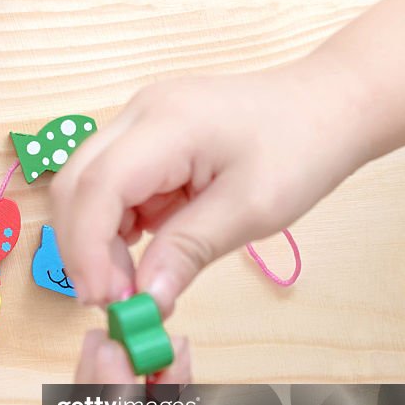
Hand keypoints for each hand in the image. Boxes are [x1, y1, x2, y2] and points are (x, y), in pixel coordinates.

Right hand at [50, 57, 367, 312]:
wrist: (329, 105)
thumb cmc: (302, 146)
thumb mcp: (251, 209)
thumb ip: (188, 251)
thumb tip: (144, 298)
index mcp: (167, 123)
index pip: (96, 187)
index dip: (88, 249)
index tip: (106, 299)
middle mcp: (139, 113)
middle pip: (75, 184)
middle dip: (82, 248)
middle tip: (111, 298)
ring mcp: (137, 122)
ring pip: (84, 187)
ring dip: (95, 239)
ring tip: (131, 279)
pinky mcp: (143, 138)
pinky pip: (108, 186)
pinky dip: (114, 225)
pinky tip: (145, 248)